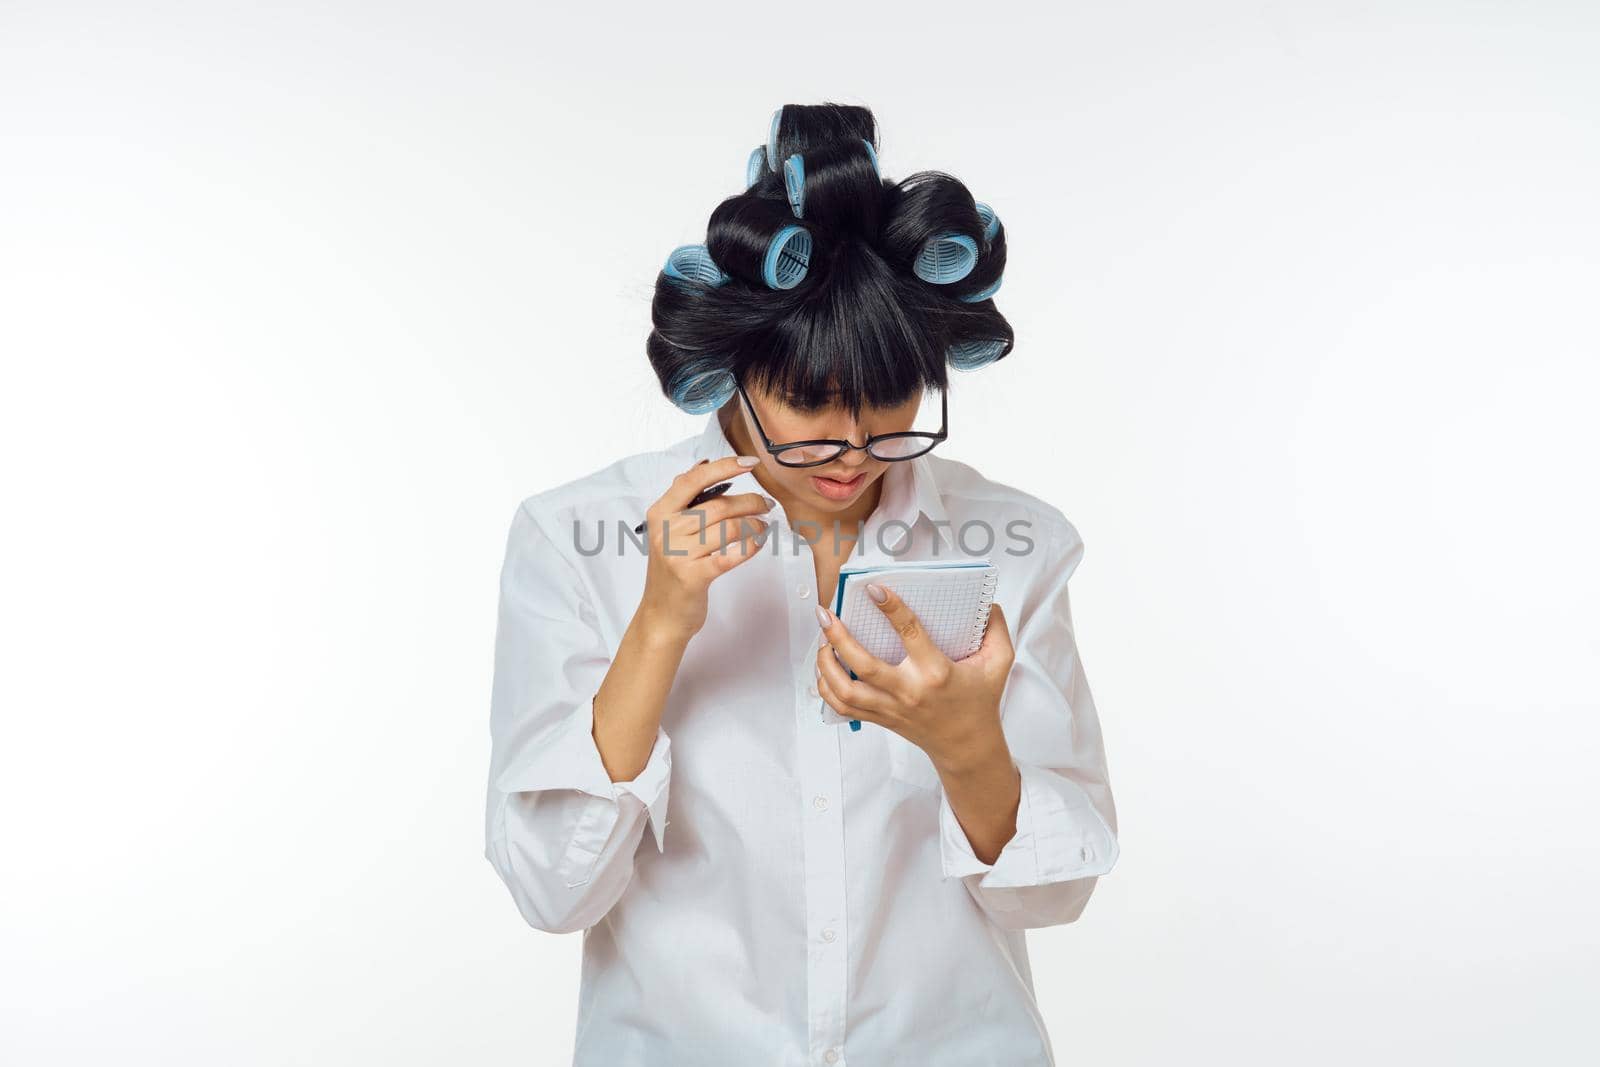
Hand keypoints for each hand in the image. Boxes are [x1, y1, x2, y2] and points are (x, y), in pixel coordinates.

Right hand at [637, 455, 773, 640]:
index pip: (694, 479)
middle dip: (751, 502)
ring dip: (755, 525)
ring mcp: (678, 554)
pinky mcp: (693, 577)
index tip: (750, 463)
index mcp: (660, 513)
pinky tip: (758, 543)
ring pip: (730, 528)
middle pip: (719, 506)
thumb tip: (704, 464)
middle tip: (766, 505)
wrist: (661, 615)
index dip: (725, 467)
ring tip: (763, 526)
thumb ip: (685, 499)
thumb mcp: (669, 530)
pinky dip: (751, 546)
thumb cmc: (672, 569)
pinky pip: (731, 554)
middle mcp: (667, 531)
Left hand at [814, 583, 1014, 773]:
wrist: (968, 746)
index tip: (873, 588)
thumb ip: (995, 629)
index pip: (910, 634)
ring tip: (821, 640)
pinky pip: (844, 706)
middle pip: (864, 665)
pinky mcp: (881, 718)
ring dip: (826, 664)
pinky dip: (827, 688)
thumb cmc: (980, 701)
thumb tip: (988, 602)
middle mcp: (910, 691)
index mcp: (937, 672)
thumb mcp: (999, 662)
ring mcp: (892, 708)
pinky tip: (824, 668)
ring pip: (846, 690)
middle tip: (825, 614)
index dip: (891, 608)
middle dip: (839, 638)